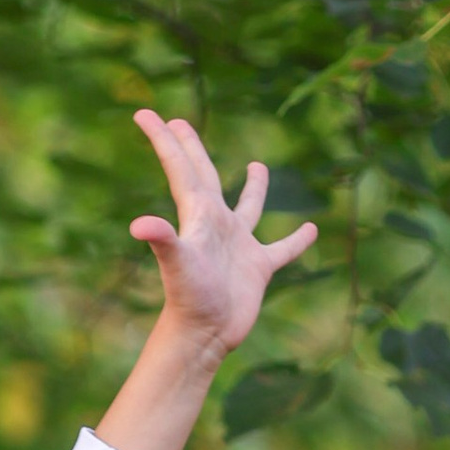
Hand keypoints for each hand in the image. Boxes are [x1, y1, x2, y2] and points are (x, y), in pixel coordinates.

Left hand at [128, 108, 317, 359]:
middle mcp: (217, 224)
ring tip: (258, 164)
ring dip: (255, 187)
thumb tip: (138, 225)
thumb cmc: (189, 299)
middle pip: (205, 176)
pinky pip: (282, 249)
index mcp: (198, 214)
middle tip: (180, 123)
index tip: (143, 112)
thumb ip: (162, 239)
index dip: (164, 140)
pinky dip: (297, 240)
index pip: (180, 168)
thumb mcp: (177, 264)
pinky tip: (311, 229)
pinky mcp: (259, 268)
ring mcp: (238, 245)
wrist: (205, 336)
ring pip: (249, 207)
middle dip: (191, 149)